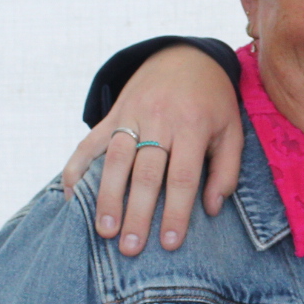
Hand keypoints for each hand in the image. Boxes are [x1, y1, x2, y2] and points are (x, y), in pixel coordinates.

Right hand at [61, 45, 243, 255]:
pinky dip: (77, 168)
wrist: (185, 56)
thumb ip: (226, 170)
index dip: (175, 212)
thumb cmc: (212, 102)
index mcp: (193, 126)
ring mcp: (132, 114)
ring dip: (107, 197)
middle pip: (145, 173)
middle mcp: (160, 119)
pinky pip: (90, 142)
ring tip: (104, 230)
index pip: (182, 176)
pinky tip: (71, 197)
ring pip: (115, 159)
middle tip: (131, 248)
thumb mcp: (232, 130)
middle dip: (137, 213)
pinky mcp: (113, 114)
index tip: (170, 243)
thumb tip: (211, 209)